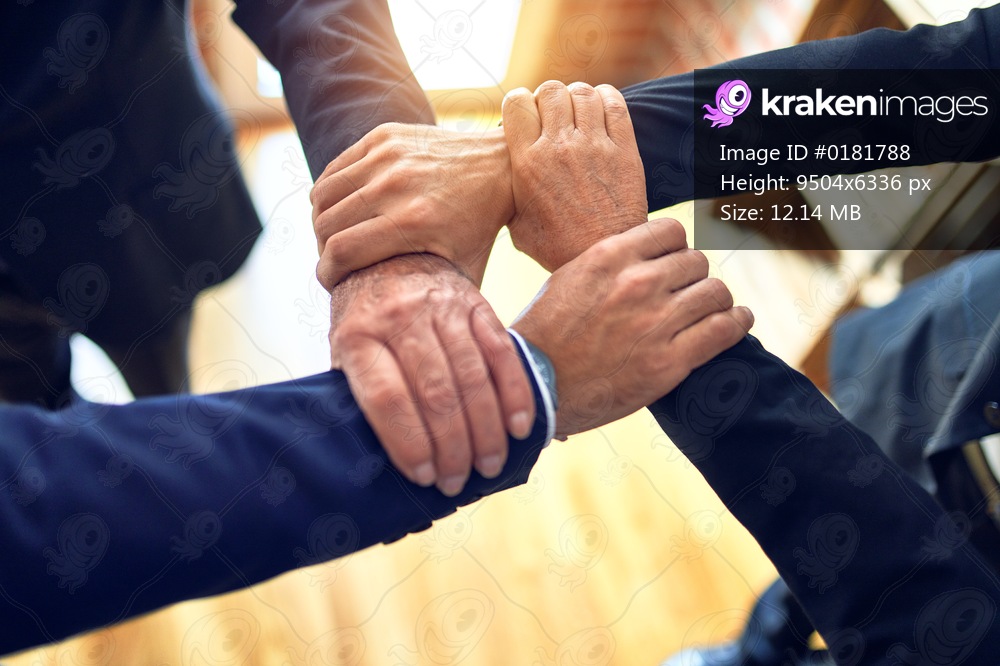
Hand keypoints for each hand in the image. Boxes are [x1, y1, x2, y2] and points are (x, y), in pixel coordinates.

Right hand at [312, 123, 513, 288]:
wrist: (499, 166)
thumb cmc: (479, 228)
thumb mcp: (463, 269)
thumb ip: (437, 301)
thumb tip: (413, 343)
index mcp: (414, 222)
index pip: (341, 251)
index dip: (327, 272)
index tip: (330, 282)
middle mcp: (396, 185)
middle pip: (327, 224)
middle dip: (323, 249)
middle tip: (335, 260)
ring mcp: (387, 157)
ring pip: (323, 195)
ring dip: (322, 220)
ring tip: (336, 235)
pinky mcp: (383, 137)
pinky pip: (335, 170)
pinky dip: (330, 193)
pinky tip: (343, 209)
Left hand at [329, 254, 534, 495]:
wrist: (392, 253)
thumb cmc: (364, 318)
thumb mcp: (344, 350)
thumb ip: (362, 394)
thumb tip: (382, 461)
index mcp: (358, 335)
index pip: (387, 397)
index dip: (408, 442)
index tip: (423, 476)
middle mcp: (399, 317)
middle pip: (435, 393)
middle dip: (451, 447)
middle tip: (458, 481)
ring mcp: (441, 307)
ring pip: (471, 378)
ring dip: (485, 430)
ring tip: (489, 465)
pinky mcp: (476, 303)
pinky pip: (501, 353)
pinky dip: (514, 394)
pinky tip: (519, 427)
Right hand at [503, 81, 647, 270]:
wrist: (603, 257)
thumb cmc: (557, 246)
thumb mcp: (517, 223)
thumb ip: (509, 190)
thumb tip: (500, 176)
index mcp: (527, 162)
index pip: (516, 102)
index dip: (520, 103)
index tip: (526, 116)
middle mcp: (559, 147)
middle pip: (550, 90)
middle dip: (549, 98)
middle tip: (554, 116)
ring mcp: (594, 145)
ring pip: (582, 92)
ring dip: (577, 98)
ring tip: (578, 114)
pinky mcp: (624, 150)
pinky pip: (615, 104)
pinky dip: (606, 98)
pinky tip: (601, 111)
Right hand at [512, 218, 752, 436]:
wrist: (535, 387)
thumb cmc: (544, 335)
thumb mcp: (568, 280)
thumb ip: (609, 264)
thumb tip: (642, 256)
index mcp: (609, 258)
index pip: (671, 231)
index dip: (676, 247)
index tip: (673, 262)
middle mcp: (637, 284)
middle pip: (696, 262)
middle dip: (693, 277)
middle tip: (687, 293)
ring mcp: (656, 323)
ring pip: (715, 292)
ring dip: (716, 299)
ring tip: (714, 308)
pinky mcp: (669, 363)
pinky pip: (723, 330)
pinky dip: (737, 323)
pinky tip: (737, 321)